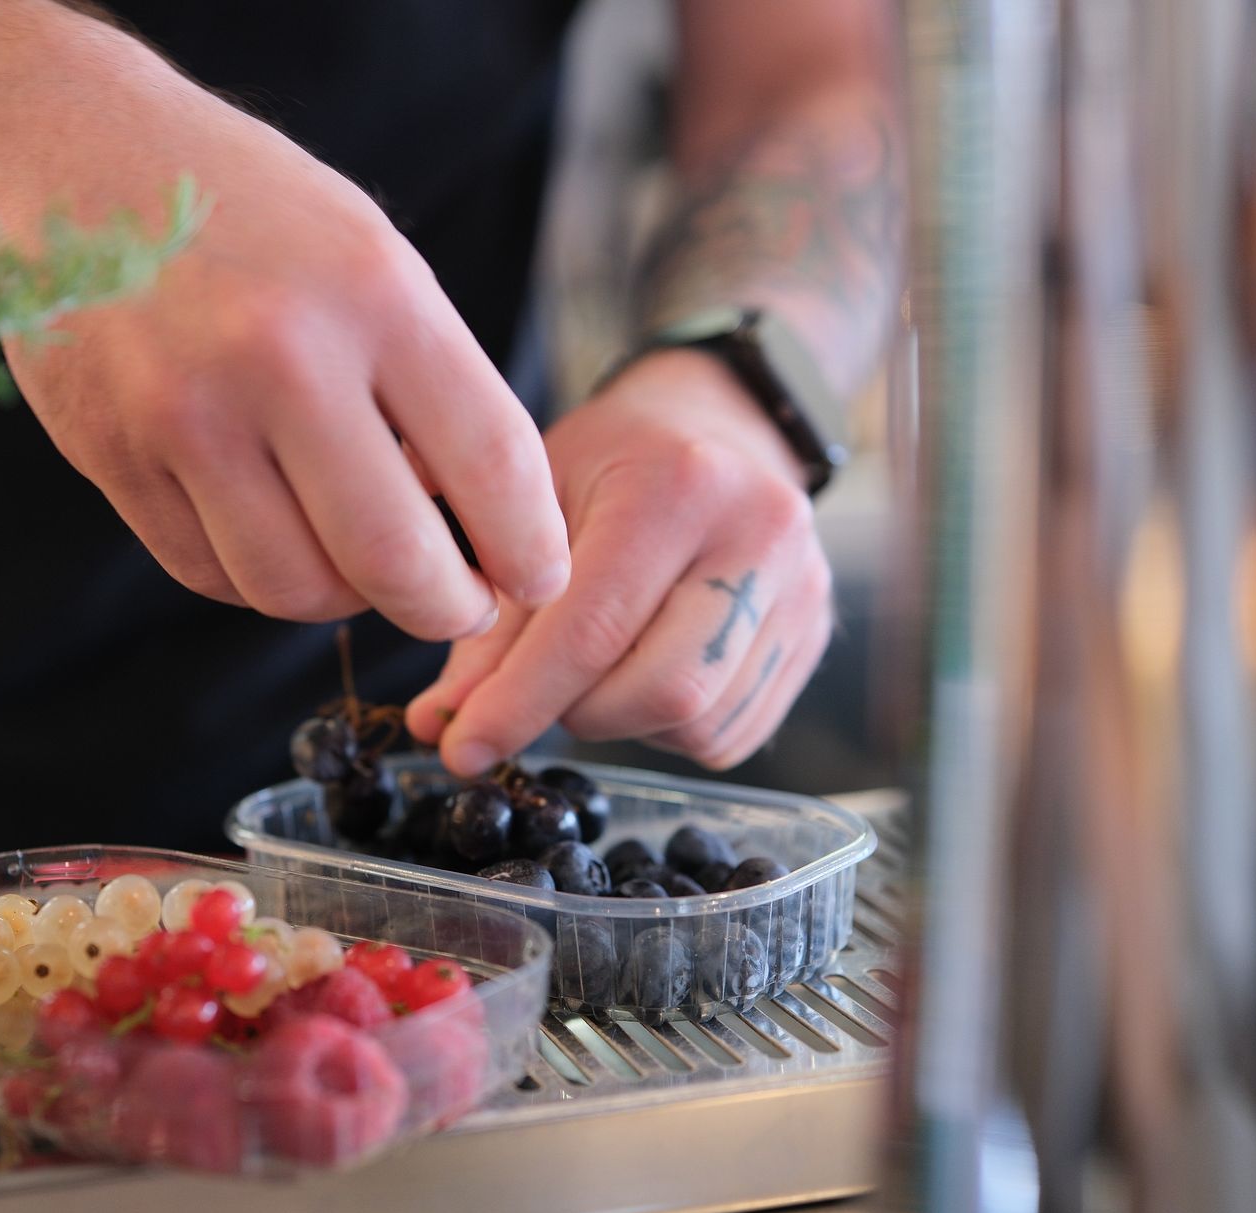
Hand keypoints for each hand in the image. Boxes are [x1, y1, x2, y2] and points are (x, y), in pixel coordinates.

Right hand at [0, 15, 569, 640]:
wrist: (71, 157)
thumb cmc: (251, 216)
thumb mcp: (370, 257)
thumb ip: (431, 384)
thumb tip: (485, 528)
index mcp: (373, 293)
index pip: (490, 464)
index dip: (530, 551)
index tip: (539, 578)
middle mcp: (279, 356)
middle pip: (392, 560)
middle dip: (447, 605)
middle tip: (460, 603)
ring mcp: (184, 413)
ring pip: (294, 588)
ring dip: (345, 598)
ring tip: (359, 560)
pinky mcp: (112, 456)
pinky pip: (209, 574)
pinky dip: (257, 576)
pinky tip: (275, 531)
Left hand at [406, 349, 834, 771]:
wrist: (718, 420)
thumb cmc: (614, 458)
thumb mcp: (536, 500)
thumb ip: (487, 615)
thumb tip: (440, 725)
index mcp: (680, 485)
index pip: (592, 628)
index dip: (517, 704)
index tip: (459, 748)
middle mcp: (760, 536)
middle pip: (662, 691)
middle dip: (575, 716)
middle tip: (533, 692)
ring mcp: (803, 589)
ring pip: (698, 724)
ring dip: (622, 724)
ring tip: (592, 668)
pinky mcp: (815, 635)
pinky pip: (731, 734)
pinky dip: (668, 729)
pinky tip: (643, 672)